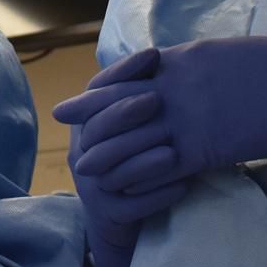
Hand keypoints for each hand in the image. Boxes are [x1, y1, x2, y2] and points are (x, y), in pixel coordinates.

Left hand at [55, 37, 266, 194]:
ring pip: (134, 134)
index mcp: (190, 57)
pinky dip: (141, 177)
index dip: (104, 85)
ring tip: (85, 166)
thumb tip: (192, 70)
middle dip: (92, 115)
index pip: (132, 70)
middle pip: (122, 99)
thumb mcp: (237, 57)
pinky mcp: (211, 145)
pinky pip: (164, 164)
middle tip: (65, 125)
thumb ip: (207, 67)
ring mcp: (194, 114)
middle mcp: (182, 83)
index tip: (82, 95)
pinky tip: (124, 189)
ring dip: (108, 150)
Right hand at [61, 54, 186, 266]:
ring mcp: (93, 184)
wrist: (122, 214)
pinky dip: (157, 196)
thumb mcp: (135, 122)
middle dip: (126, 113)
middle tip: (157, 100)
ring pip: (113, 170)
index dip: (123, 71)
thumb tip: (163, 52)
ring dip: (144, 161)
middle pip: (97, 128)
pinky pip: (130, 206)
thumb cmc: (135, 156)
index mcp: (88, 122)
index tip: (155, 55)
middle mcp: (83, 150)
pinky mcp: (108, 213)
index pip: (97, 89)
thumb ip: (141, 92)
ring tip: (173, 154)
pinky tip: (184, 186)